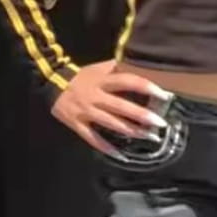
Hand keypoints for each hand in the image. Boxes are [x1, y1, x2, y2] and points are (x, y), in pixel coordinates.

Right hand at [50, 59, 171, 154]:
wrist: (53, 84)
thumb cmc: (82, 76)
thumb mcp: (99, 67)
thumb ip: (118, 66)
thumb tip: (139, 62)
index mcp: (103, 81)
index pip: (128, 81)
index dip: (146, 87)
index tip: (163, 94)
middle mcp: (96, 96)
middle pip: (121, 106)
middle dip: (141, 115)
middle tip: (160, 122)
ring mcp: (86, 112)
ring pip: (111, 123)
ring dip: (130, 131)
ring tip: (148, 137)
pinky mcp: (77, 124)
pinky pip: (93, 138)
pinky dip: (106, 147)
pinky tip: (120, 155)